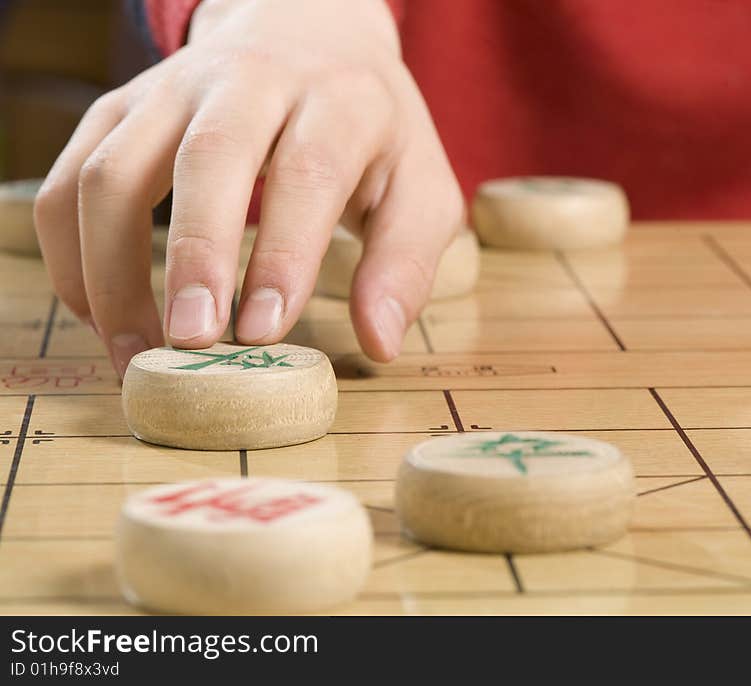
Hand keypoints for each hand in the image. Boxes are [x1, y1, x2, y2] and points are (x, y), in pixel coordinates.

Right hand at [34, 0, 462, 376]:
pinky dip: (71, 251)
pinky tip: (99, 309)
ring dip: (112, 269)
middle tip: (192, 342)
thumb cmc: (370, 131)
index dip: (283, 254)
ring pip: (115, 169)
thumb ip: (404, 263)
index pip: (308, 171)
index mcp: (338, 102)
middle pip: (208, 157)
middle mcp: (250, 82)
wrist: (308, 36)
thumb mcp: (419, 187)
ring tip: (137, 353)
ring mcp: (174, 90)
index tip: (265, 331)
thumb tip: (379, 343)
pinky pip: (72, 178)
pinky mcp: (122, 108)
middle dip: (194, 255)